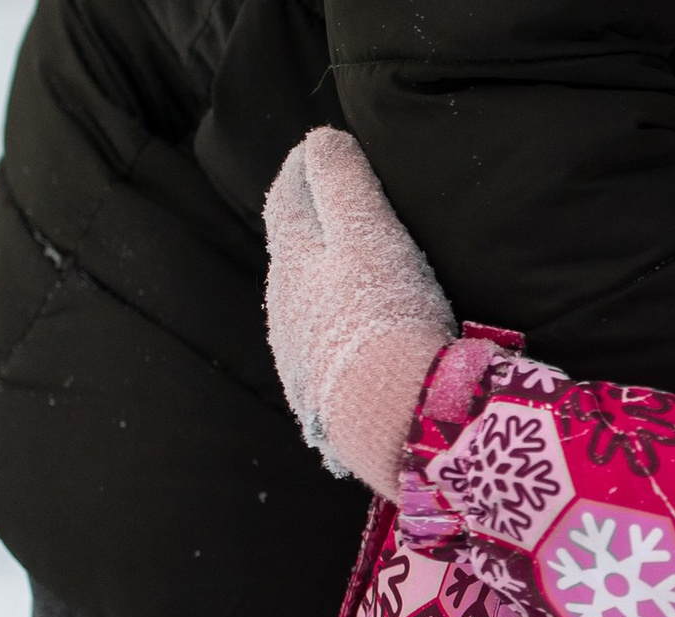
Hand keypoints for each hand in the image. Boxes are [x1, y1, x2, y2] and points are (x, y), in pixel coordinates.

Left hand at [264, 127, 456, 495]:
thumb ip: (341, 179)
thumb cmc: (383, 314)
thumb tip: (320, 140)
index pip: (286, 198)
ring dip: (325, 287)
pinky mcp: (318, 398)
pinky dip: (337, 333)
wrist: (392, 417)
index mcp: (292, 259)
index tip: (322, 150)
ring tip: (356, 280)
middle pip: (291, 255)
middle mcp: (283, 306)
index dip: (303, 170)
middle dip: (312, 229)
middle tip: (341, 211)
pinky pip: (322, 352)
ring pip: (304, 306)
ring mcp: (296, 356)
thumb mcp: (367, 231)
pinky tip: (360, 344)